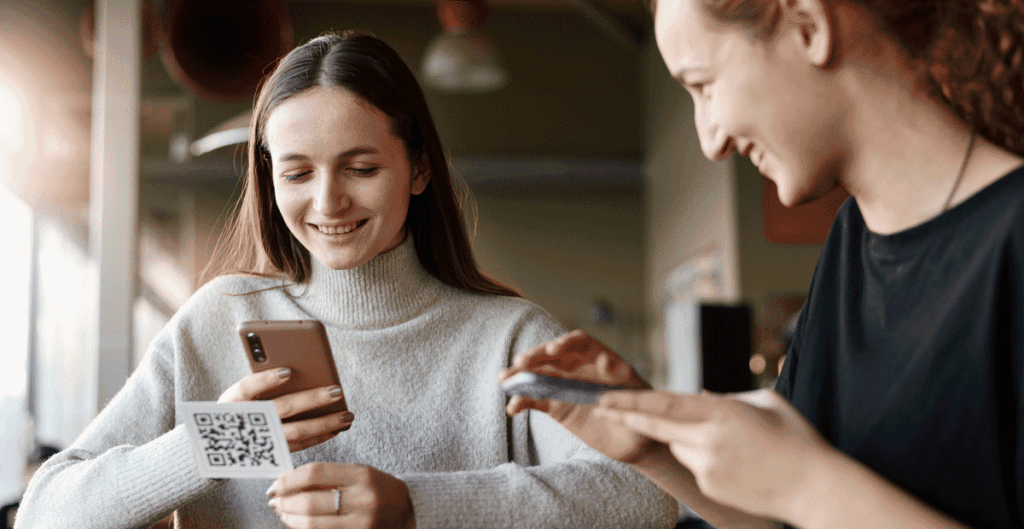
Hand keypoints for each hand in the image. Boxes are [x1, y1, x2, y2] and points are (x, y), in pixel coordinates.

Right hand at [218, 368, 353, 451]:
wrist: (221, 446)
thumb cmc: (237, 409)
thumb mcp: (239, 393)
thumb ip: (261, 381)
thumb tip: (295, 368)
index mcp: (232, 401)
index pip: (247, 387)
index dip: (266, 380)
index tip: (288, 370)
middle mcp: (246, 421)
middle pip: (282, 408)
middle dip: (312, 400)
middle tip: (337, 390)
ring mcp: (261, 441)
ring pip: (296, 432)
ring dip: (324, 423)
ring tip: (347, 415)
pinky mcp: (272, 454)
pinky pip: (300, 445)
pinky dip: (320, 436)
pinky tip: (337, 428)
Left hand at [267, 463, 414, 528]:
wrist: (406, 511)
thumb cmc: (377, 489)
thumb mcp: (357, 474)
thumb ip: (327, 476)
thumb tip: (288, 481)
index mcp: (361, 475)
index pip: (315, 473)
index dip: (289, 479)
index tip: (276, 483)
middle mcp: (362, 499)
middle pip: (310, 502)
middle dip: (285, 501)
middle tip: (273, 500)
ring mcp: (360, 523)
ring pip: (312, 524)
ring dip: (290, 518)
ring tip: (282, 512)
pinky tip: (296, 523)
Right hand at [499, 330, 659, 462]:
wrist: (634, 442)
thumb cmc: (639, 415)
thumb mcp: (636, 399)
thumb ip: (623, 381)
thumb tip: (606, 362)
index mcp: (600, 359)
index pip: (579, 342)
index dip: (565, 342)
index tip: (554, 350)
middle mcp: (579, 368)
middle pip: (553, 356)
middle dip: (536, 357)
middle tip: (520, 363)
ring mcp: (565, 386)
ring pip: (538, 375)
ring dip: (520, 376)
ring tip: (504, 379)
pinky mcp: (557, 406)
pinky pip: (535, 400)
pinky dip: (522, 402)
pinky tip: (512, 409)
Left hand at [594, 388, 833, 520]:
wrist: (815, 489)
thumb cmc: (797, 440)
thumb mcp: (766, 403)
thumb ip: (727, 397)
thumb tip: (696, 396)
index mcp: (723, 413)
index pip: (666, 404)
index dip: (633, 400)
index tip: (609, 396)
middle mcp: (709, 440)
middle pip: (656, 426)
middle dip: (626, 415)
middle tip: (602, 407)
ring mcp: (707, 468)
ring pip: (679, 445)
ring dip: (687, 438)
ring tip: (733, 444)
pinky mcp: (709, 487)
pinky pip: (695, 465)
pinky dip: (704, 458)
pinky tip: (739, 463)